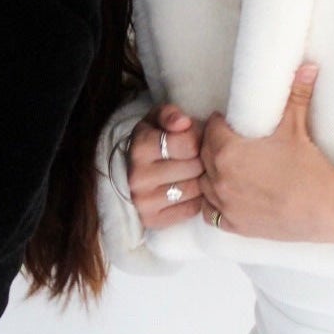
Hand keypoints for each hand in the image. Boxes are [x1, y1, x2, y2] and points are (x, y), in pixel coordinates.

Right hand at [127, 103, 205, 228]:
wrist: (131, 169)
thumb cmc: (153, 140)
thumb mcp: (157, 119)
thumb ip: (170, 114)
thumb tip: (183, 122)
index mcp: (140, 147)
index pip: (188, 143)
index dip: (199, 138)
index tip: (195, 138)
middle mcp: (138, 176)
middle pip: (194, 167)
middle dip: (202, 159)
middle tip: (198, 156)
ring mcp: (143, 201)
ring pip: (196, 189)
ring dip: (202, 180)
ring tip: (195, 172)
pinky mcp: (152, 220)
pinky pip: (193, 209)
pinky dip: (198, 200)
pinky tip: (191, 190)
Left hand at [199, 64, 333, 243]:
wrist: (327, 211)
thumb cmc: (311, 170)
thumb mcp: (297, 128)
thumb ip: (296, 95)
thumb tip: (307, 66)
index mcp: (228, 151)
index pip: (211, 130)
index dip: (220, 124)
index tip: (230, 123)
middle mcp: (220, 178)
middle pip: (204, 155)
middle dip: (214, 146)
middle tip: (231, 142)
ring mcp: (225, 204)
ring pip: (204, 183)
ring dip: (212, 174)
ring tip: (230, 167)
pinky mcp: (234, 225)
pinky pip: (209, 212)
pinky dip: (214, 203)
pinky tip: (228, 195)